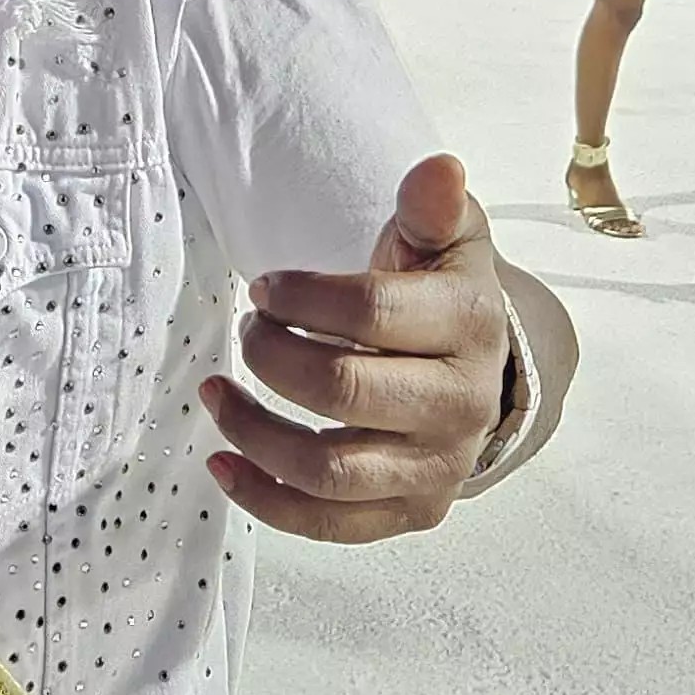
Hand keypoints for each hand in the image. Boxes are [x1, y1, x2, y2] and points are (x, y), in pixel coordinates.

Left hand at [201, 156, 512, 541]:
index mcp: (471, 324)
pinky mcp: (411, 512)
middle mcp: (462, 404)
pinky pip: (328, 524)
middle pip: (344, 392)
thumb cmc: (441, 296)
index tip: (264, 288)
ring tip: (215, 392)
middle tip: (249, 331)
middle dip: (272, 357)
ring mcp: (438, 468)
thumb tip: (439, 170)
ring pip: (327, 470)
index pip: (373, 313)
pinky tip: (222, 461)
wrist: (479, 371)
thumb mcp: (445, 240)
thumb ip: (431, 207)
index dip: (303, 297)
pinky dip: (264, 499)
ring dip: (253, 431)